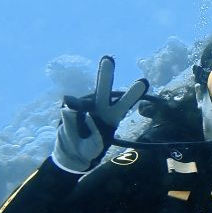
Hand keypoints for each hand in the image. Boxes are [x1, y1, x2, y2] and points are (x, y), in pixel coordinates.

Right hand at [52, 56, 148, 171]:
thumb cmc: (89, 150)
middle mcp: (100, 107)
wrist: (71, 154)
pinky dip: (68, 119)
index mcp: (113, 116)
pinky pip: (68, 111)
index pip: (125, 103)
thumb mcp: (92, 148)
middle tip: (108, 58)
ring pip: (82, 101)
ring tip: (81, 122)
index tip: (143, 82)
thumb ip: (90, 134)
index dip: (133, 93)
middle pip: (103, 90)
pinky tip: (71, 128)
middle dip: (105, 74)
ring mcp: (84, 107)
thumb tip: (73, 108)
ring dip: (76, 105)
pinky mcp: (69, 109)